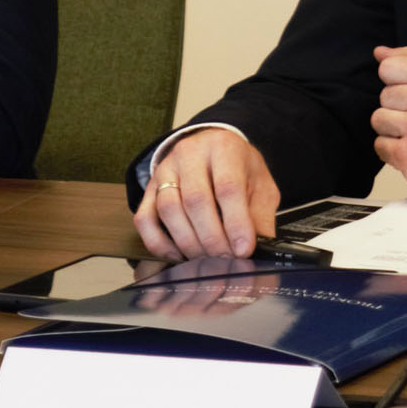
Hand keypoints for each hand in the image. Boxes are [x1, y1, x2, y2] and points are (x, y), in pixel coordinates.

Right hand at [133, 128, 279, 259]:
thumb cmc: (238, 168)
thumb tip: (261, 248)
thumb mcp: (261, 185)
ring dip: (188, 242)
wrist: (212, 149)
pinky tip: (179, 254)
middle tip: (226, 259)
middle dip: (212, 238)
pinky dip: (160, 243)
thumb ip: (261, 215)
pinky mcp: (150, 188)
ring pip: (168, 209)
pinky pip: (145, 219)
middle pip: (195, 199)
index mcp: (223, 148)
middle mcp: (189, 154)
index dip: (236, 222)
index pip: (227, 186)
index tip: (243, 249)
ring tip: (207, 258)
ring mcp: (165, 170)